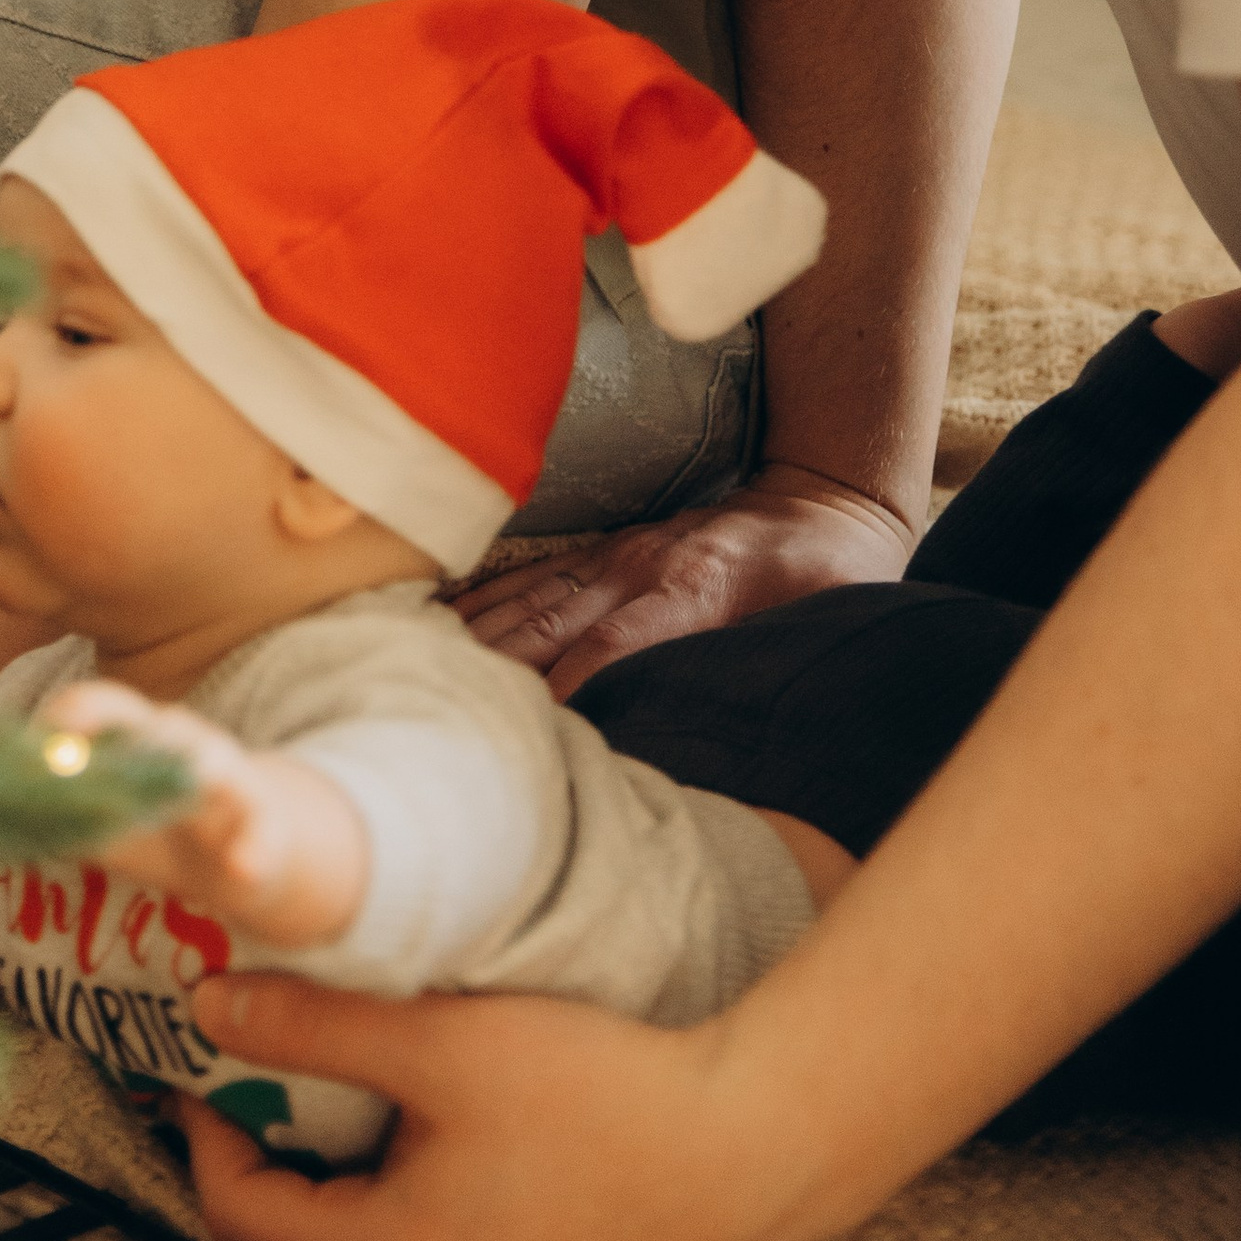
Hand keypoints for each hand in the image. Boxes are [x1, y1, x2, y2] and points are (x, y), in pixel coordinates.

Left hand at [38, 680, 367, 950]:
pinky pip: (262, 837)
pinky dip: (254, 851)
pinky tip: (243, 870)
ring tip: (196, 781)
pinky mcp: (263, 828)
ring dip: (204, 768)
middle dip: (128, 724)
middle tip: (87, 730)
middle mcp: (183, 746)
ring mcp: (227, 782)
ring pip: (217, 763)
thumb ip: (53, 811)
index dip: (73, 713)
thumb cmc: (157, 825)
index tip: (42, 731)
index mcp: (139, 738)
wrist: (243, 855)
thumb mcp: (100, 820)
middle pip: (156, 722)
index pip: (103, 709)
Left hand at [180, 970, 810, 1240]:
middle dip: (262, 1149)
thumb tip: (208, 1005)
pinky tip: (414, 1131)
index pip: (239, 1212)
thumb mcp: (443, 1042)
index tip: (198, 1051)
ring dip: (328, 1175)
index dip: (204, 1128)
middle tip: (253, 1058)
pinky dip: (389, 1201)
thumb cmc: (597, 1094)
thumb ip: (316, 1026)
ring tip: (328, 1080)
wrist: (744, 1153)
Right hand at [452, 466, 911, 699]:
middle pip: (547, 624)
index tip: (519, 738)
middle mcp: (639, 570)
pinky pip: (530, 578)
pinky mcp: (606, 552)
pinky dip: (480, 602)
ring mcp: (616, 557)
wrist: (826, 500)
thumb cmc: (833, 579)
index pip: (611, 649)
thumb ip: (767, 670)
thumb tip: (729, 739)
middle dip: (489, 673)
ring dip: (471, 640)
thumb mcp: (825, 624)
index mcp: (694, 591)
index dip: (564, 692)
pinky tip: (438, 625)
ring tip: (408, 677)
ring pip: (526, 600)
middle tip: (431, 719)